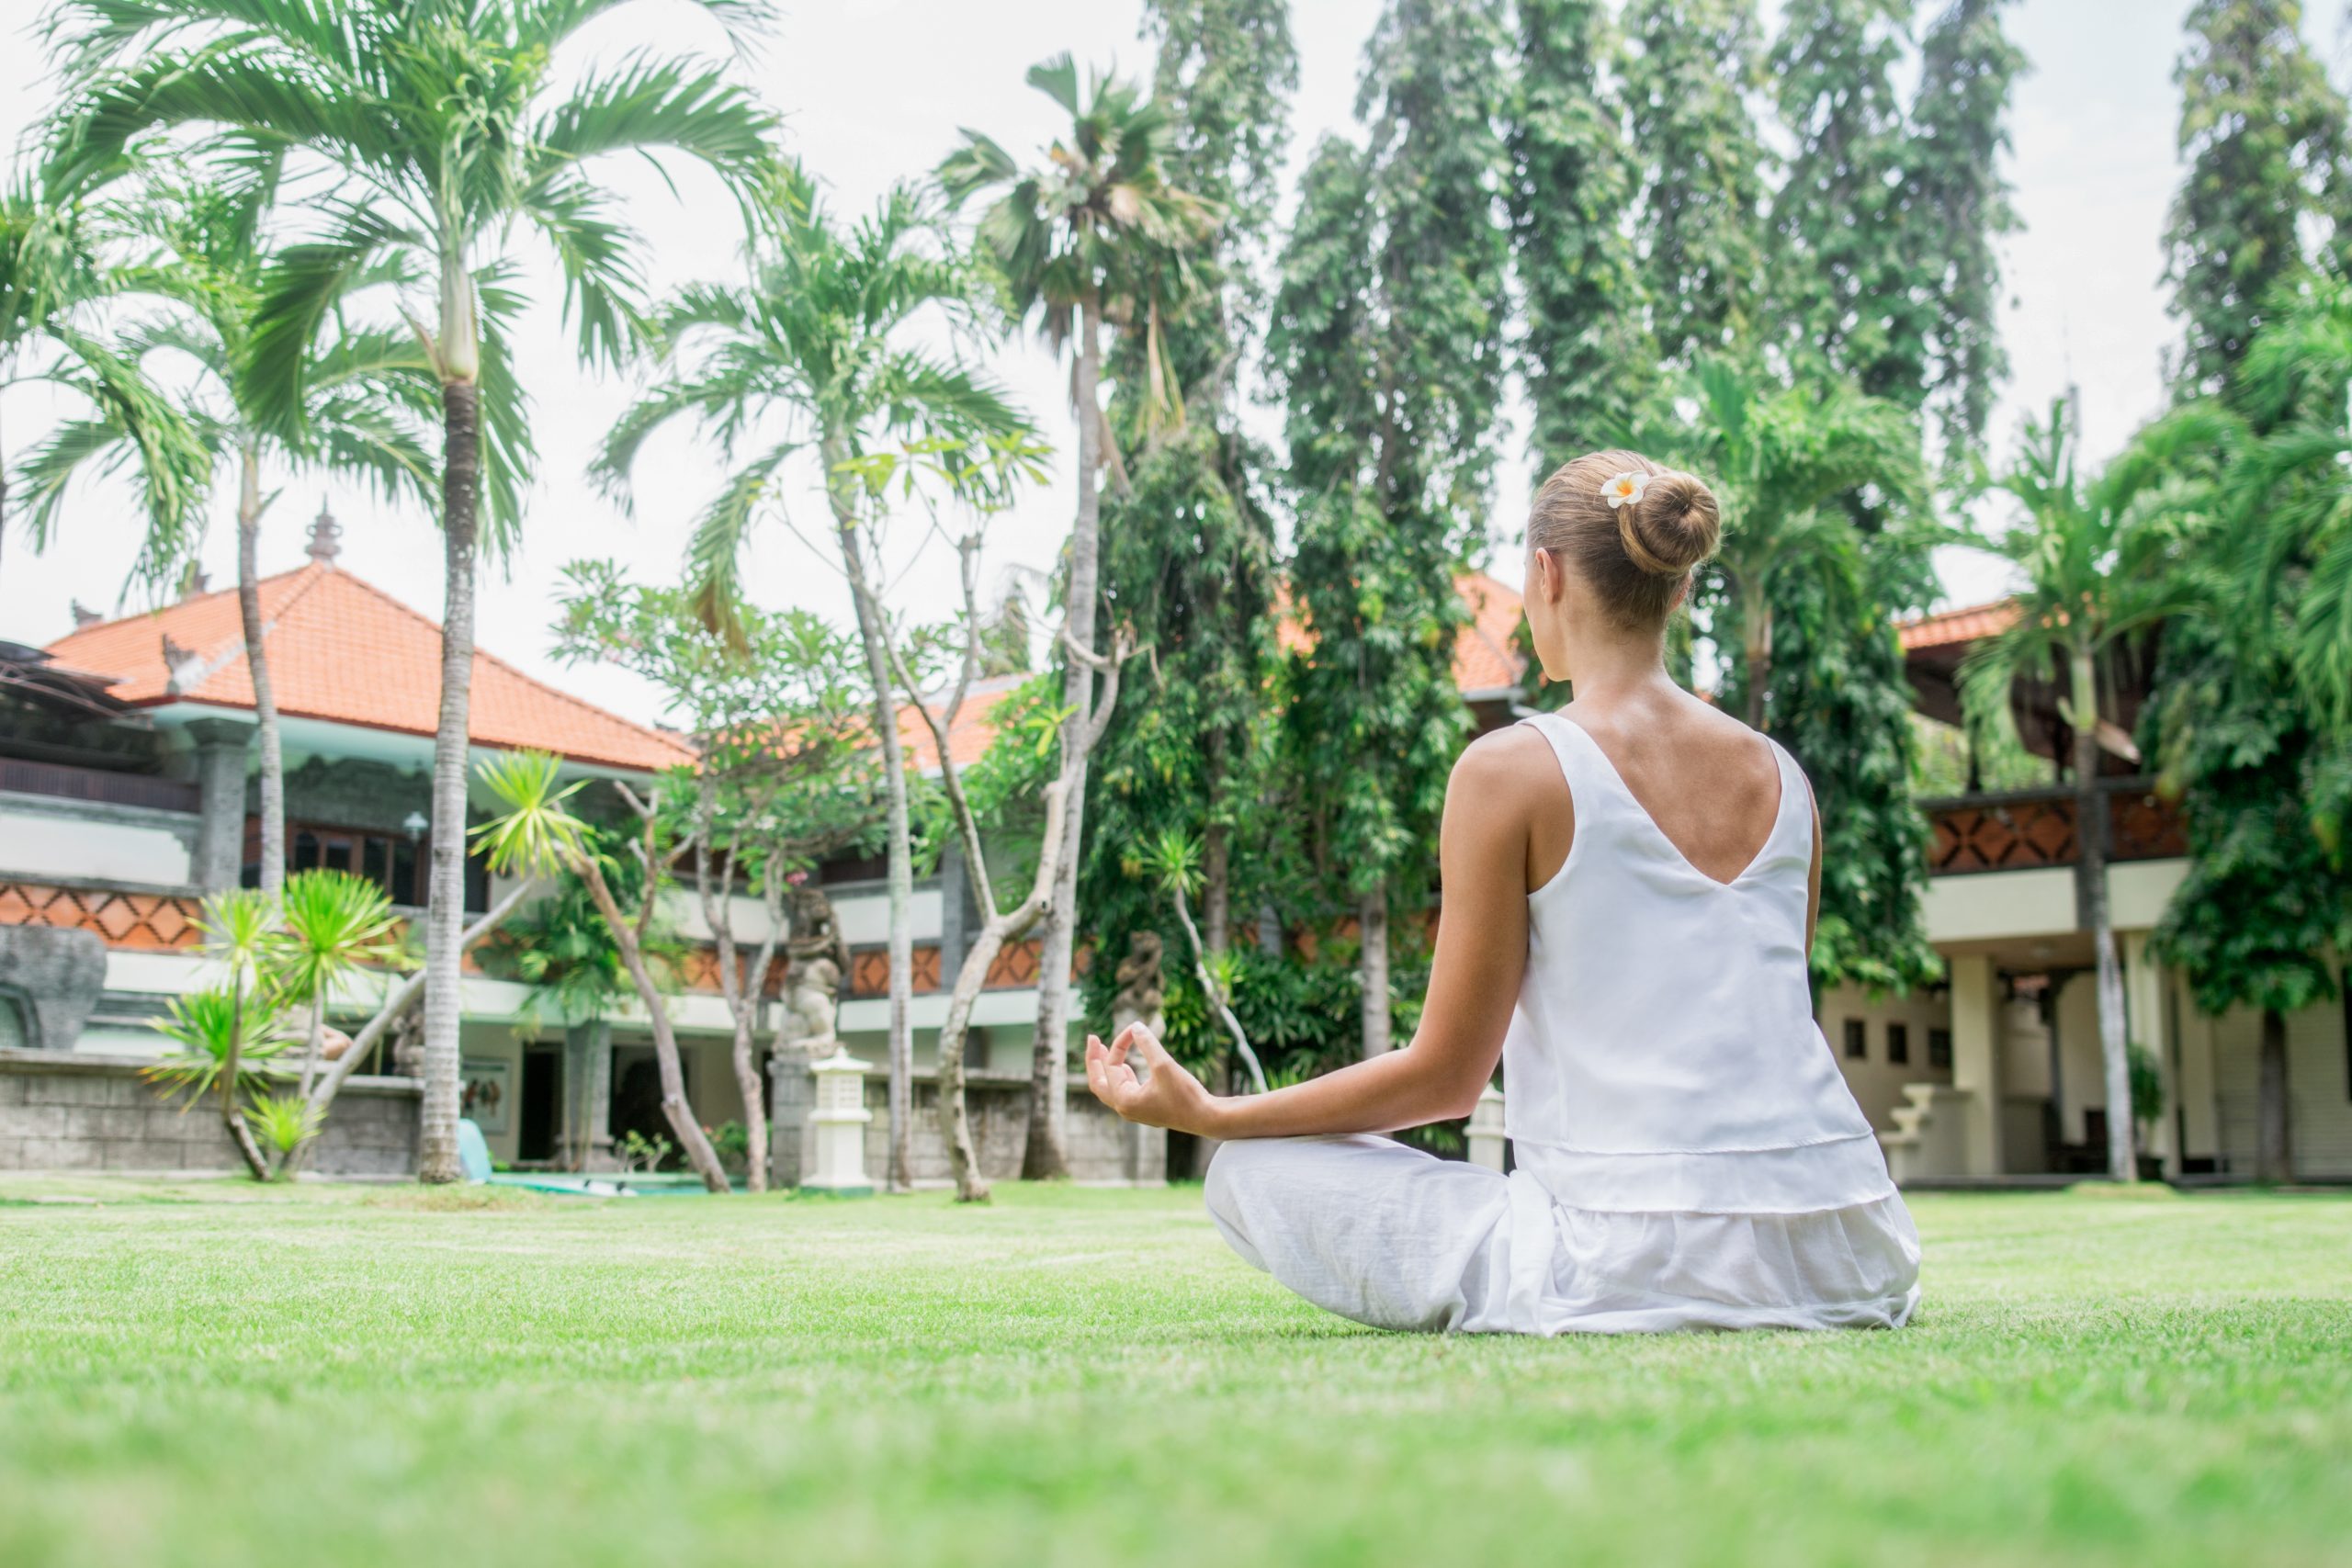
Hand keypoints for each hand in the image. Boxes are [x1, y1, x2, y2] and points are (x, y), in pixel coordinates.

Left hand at [1084, 1023, 1220, 1136]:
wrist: (1206, 1118)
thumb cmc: (1185, 1095)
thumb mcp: (1164, 1065)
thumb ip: (1148, 1044)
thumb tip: (1135, 1026)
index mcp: (1124, 1100)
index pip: (1112, 1066)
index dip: (1120, 1044)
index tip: (1133, 1029)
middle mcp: (1125, 1108)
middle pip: (1098, 1082)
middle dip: (1094, 1061)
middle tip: (1092, 1039)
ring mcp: (1135, 1110)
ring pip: (1110, 1088)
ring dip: (1105, 1069)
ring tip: (1102, 1050)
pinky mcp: (1146, 1109)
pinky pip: (1124, 1092)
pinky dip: (1120, 1077)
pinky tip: (1125, 1068)